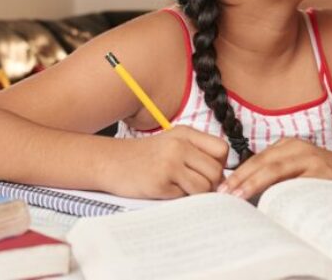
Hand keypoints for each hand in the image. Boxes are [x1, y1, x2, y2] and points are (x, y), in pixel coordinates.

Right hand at [108, 125, 228, 197]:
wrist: (109, 161)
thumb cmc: (144, 156)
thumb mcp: (171, 142)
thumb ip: (196, 153)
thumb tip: (222, 177)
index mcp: (185, 133)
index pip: (222, 150)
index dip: (220, 165)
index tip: (209, 172)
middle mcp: (179, 146)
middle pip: (216, 172)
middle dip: (210, 184)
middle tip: (194, 186)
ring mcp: (170, 164)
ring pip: (204, 188)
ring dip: (197, 194)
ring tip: (180, 189)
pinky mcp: (160, 183)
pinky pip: (185, 198)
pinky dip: (179, 198)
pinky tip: (166, 190)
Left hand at [217, 138, 331, 200]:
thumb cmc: (322, 176)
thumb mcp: (297, 168)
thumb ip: (276, 175)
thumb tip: (245, 193)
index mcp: (286, 146)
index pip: (256, 159)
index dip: (238, 174)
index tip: (221, 189)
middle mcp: (296, 147)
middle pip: (261, 162)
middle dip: (240, 179)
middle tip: (224, 194)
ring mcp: (310, 158)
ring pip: (275, 170)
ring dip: (254, 183)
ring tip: (239, 195)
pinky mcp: (323, 171)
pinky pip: (297, 182)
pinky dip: (281, 192)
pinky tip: (269, 201)